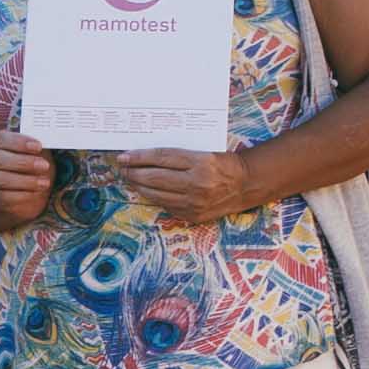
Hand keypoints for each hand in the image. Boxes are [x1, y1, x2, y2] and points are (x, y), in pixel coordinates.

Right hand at [0, 125, 57, 228]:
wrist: (34, 192)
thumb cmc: (36, 168)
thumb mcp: (39, 154)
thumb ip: (38, 146)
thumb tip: (48, 139)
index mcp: (1, 145)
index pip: (1, 139)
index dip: (19, 141)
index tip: (38, 146)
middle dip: (23, 162)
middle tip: (44, 165)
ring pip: (0, 179)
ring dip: (26, 180)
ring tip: (45, 182)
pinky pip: (5, 197)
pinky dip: (24, 195)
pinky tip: (37, 193)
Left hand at [107, 145, 257, 219]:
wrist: (245, 185)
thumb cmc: (223, 164)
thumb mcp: (204, 152)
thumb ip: (178, 155)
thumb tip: (147, 157)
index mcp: (201, 162)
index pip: (162, 158)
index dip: (139, 157)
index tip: (124, 156)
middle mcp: (197, 183)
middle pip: (155, 177)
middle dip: (134, 173)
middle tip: (122, 168)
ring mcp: (194, 202)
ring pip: (157, 194)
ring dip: (139, 187)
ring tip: (130, 179)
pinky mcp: (192, 215)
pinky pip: (165, 206)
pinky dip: (153, 198)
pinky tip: (145, 191)